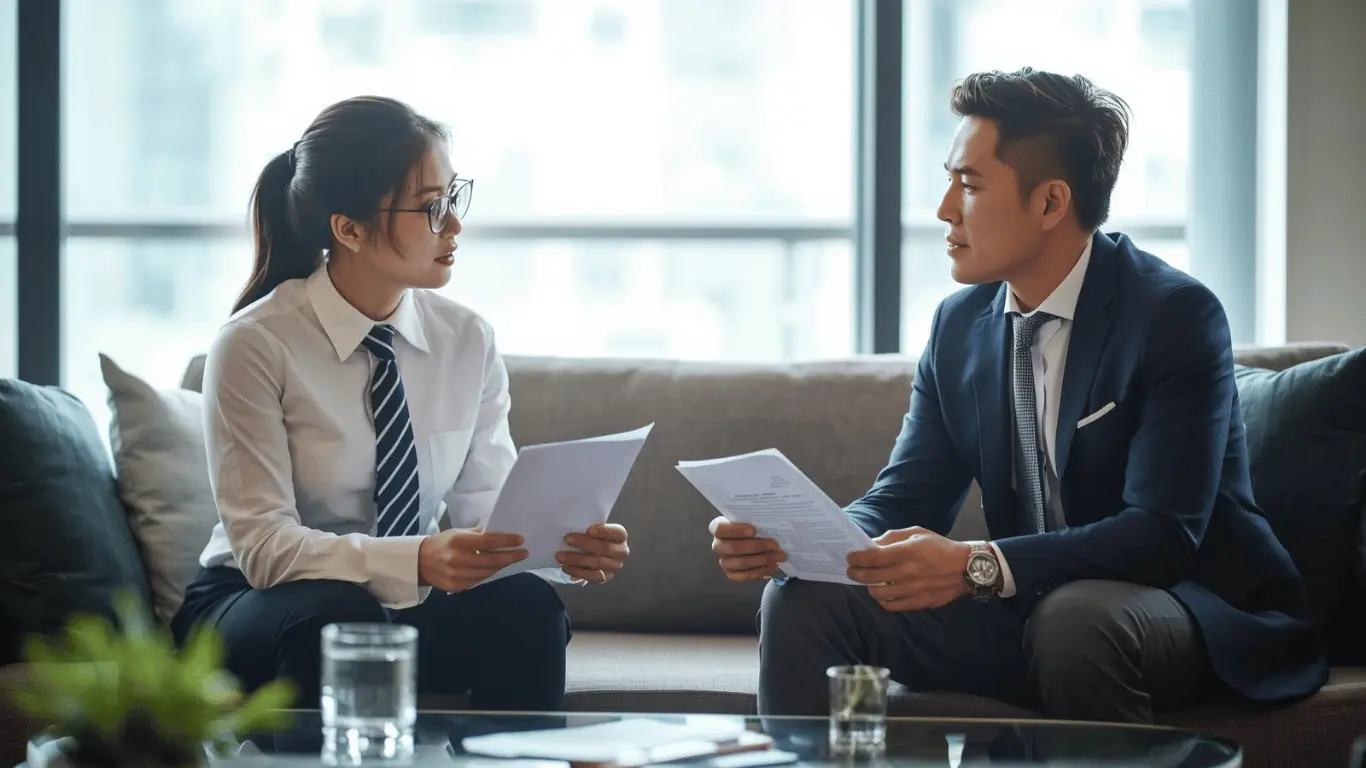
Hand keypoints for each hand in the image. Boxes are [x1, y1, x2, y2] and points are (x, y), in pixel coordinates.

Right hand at [418, 529, 526, 592]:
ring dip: (501, 566)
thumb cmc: (442, 543)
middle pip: (491, 560)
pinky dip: (489, 573)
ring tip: (510, 559)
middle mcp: (457, 559)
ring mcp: (456, 575)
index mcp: (458, 542)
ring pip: (488, 572)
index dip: (506, 541)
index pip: (488, 541)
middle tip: (523, 552)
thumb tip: (501, 534)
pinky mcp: (456, 587)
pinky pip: (479, 580)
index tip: (520, 540)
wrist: (419, 562)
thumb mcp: (457, 532)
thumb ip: (477, 534)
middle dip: (510, 556)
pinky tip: (495, 568)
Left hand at [558, 524, 629, 583]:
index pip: (617, 533)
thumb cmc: (595, 539)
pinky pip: (592, 576)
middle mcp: (621, 552)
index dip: (604, 531)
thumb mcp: (595, 531)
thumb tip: (574, 526)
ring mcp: (615, 566)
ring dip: (576, 559)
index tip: (589, 530)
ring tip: (561, 556)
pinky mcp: (606, 577)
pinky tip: (566, 567)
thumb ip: (590, 529)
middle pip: (605, 548)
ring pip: (596, 563)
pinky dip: (577, 572)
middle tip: (567, 539)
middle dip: (584, 543)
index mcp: (621, 537)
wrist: (596, 555)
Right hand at [710, 516, 786, 581]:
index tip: (753, 530)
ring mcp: (724, 561)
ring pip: (739, 563)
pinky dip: (760, 571)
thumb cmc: (754, 526)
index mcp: (719, 527)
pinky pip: (744, 576)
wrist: (757, 540)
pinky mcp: (731, 573)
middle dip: (756, 547)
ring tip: (779, 556)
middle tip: (774, 544)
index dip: (735, 530)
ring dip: (762, 560)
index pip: (719, 529)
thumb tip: (769, 520)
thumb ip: (756, 519)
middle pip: (732, 548)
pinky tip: (773, 566)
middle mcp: (718, 545)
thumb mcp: (753, 519)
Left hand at [846, 527, 970, 611]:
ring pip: (878, 594)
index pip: (872, 557)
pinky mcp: (919, 602)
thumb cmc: (939, 546)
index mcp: (907, 552)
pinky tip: (883, 592)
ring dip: (869, 587)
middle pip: (871, 577)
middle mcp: (908, 572)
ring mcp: (913, 590)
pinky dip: (883, 600)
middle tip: (852, 570)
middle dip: (856, 573)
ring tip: (869, 581)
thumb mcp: (916, 533)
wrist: (966, 567)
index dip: (857, 558)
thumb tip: (870, 545)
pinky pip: (892, 605)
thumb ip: (892, 538)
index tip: (850, 557)